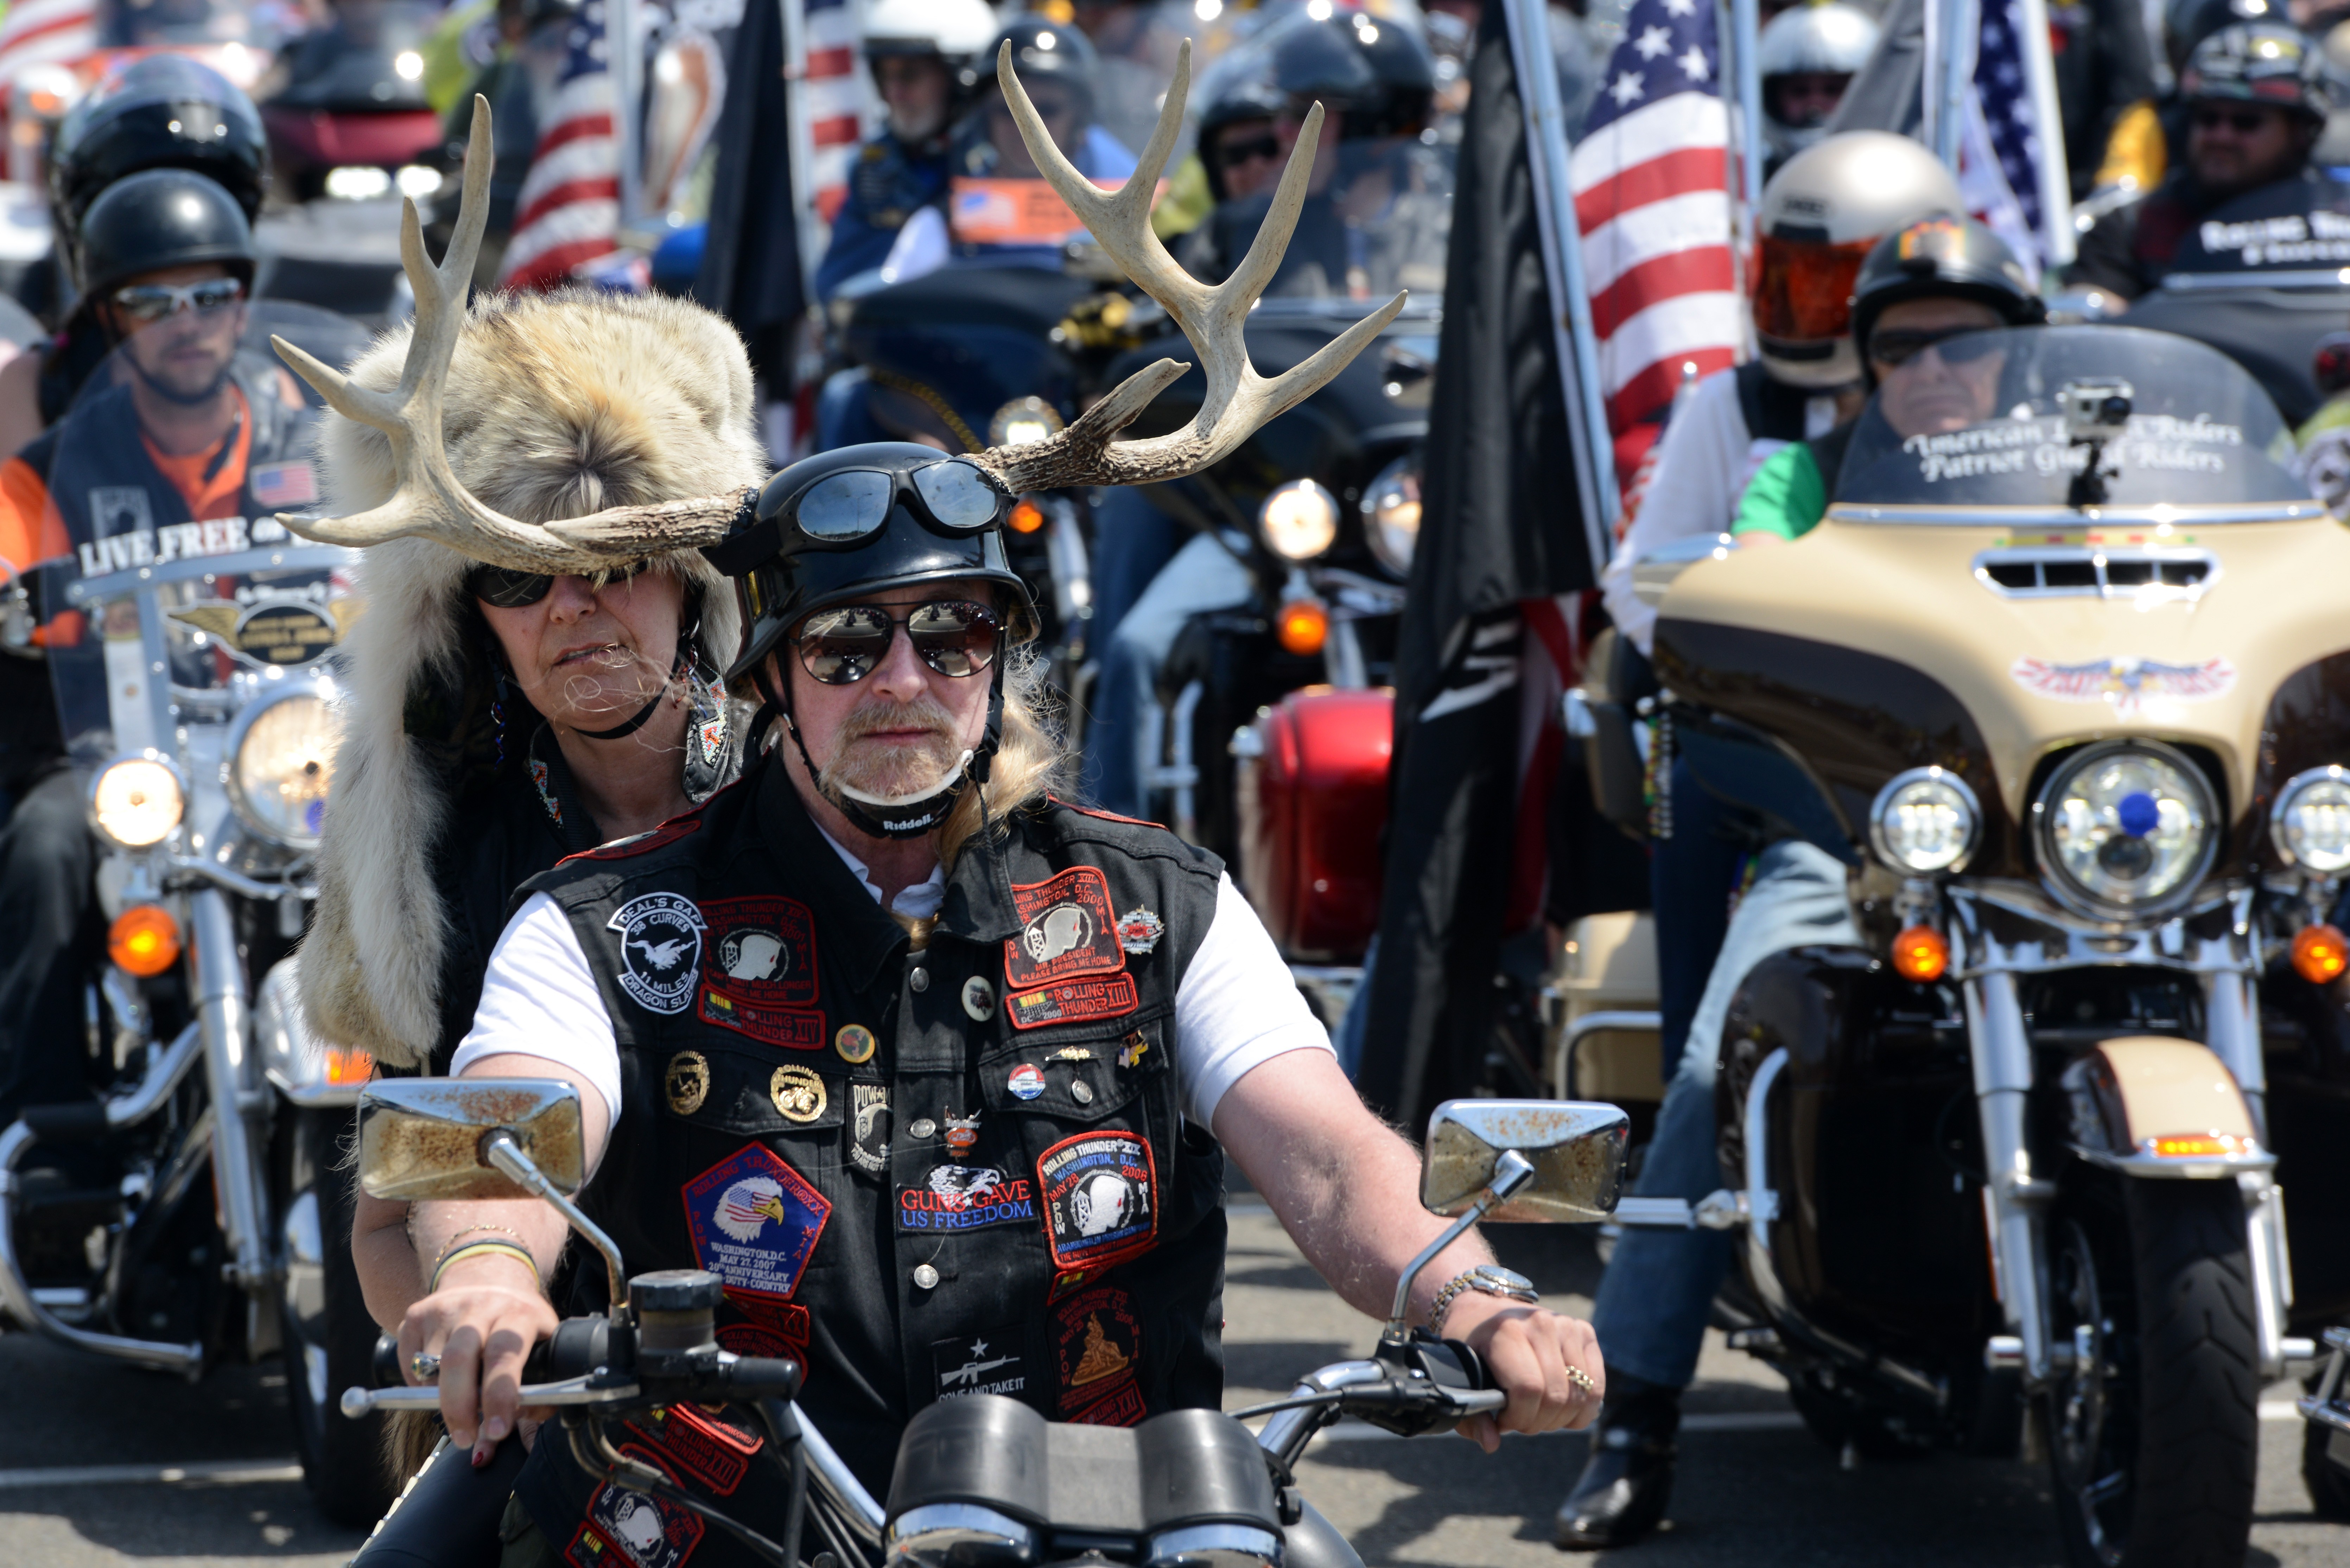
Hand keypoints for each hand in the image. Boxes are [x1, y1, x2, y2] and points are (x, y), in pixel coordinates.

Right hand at [398, 1253, 558, 1464]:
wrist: (489, 1279)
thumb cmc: (518, 1327)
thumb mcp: (541, 1352)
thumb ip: (535, 1401)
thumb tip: (514, 1443)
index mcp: (519, 1314)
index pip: (505, 1354)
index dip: (500, 1395)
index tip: (498, 1430)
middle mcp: (480, 1306)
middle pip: (458, 1359)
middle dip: (459, 1408)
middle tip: (465, 1439)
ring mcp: (444, 1308)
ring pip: (429, 1366)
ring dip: (440, 1398)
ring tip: (458, 1408)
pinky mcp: (416, 1315)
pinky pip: (410, 1363)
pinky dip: (420, 1385)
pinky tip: (440, 1382)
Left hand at [1443, 1293, 1603, 1451]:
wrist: (1483, 1309)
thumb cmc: (1471, 1347)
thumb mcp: (1460, 1377)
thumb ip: (1471, 1415)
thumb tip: (1491, 1443)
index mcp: (1506, 1332)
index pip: (1528, 1389)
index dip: (1519, 1417)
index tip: (1503, 1420)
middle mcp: (1540, 1324)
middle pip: (1556, 1397)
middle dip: (1538, 1422)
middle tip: (1521, 1420)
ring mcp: (1566, 1326)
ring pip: (1579, 1395)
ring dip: (1560, 1418)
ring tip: (1539, 1413)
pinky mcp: (1584, 1332)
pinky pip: (1596, 1385)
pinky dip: (1583, 1409)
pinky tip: (1563, 1410)